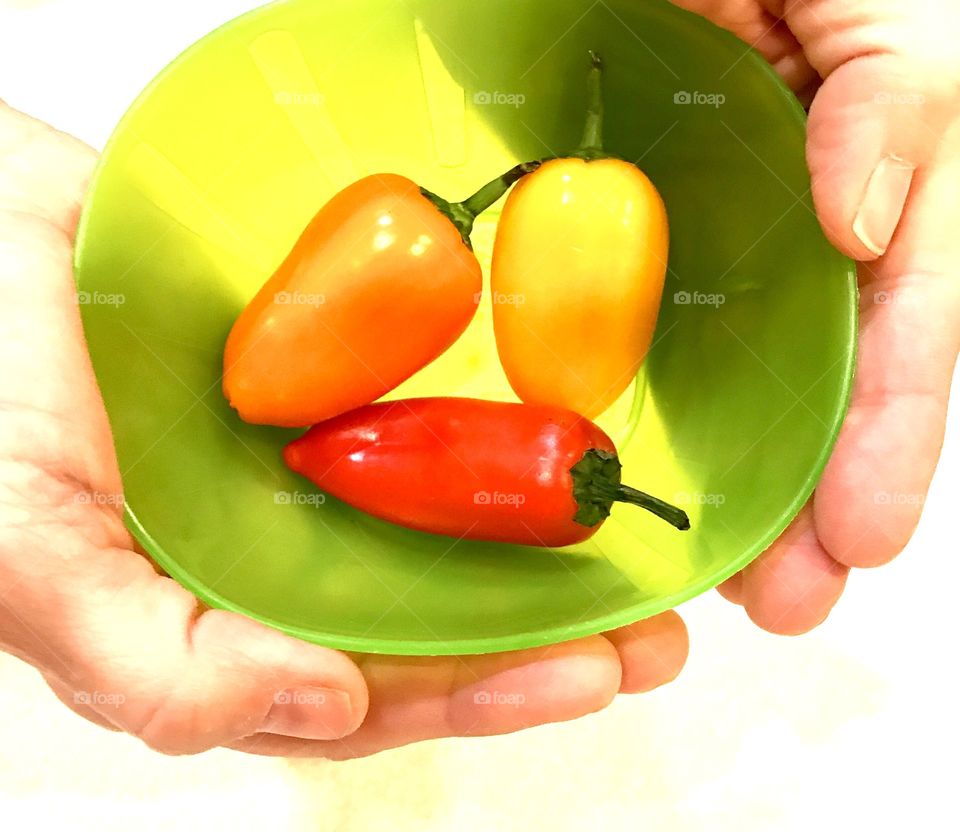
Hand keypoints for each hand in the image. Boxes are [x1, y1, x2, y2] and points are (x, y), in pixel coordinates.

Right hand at [0, 100, 686, 757]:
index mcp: (223, 610)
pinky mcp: (327, 361)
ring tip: (638, 531)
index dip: (485, 690)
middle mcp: (281, 537)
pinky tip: (557, 421)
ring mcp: (310, 444)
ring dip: (538, 523)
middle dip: (547, 621)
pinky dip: (488, 411)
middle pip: (435, 603)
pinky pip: (423, 392)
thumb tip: (329, 705)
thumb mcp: (33, 560)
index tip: (590, 669)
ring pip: (444, 506)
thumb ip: (160, 671)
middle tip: (655, 622)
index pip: (375, 684)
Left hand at [671, 0, 959, 631]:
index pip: (907, 323)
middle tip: (788, 607)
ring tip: (730, 584)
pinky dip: (672, 410)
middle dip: (821, 499)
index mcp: (890, 172)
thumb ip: (888, 103)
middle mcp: (817, 228)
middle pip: (837, 383)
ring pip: (758, 377)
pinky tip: (663, 475)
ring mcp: (736, 241)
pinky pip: (666, 336)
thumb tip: (868, 227)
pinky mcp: (653, 242)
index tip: (865, 538)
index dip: (891, 432)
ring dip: (752, 483)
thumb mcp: (863, 12)